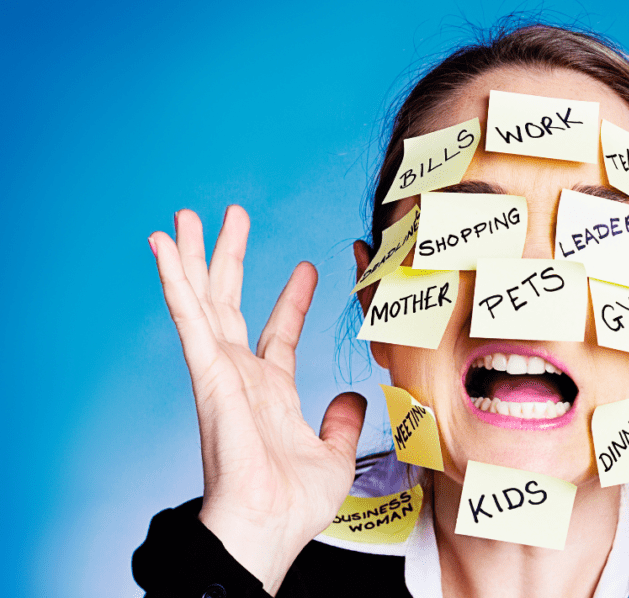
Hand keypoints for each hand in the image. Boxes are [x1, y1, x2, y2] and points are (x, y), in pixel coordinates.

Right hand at [149, 206, 365, 594]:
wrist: (269, 527)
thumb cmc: (295, 504)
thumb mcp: (336, 453)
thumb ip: (343, 421)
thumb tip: (352, 397)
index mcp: (272, 392)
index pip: (280, 333)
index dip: (293, 299)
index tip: (307, 267)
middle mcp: (241, 375)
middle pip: (232, 303)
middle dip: (229, 258)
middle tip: (231, 216)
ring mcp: (221, 371)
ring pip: (203, 300)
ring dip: (192, 256)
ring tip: (185, 217)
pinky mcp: (207, 372)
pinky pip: (188, 316)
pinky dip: (173, 279)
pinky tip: (160, 247)